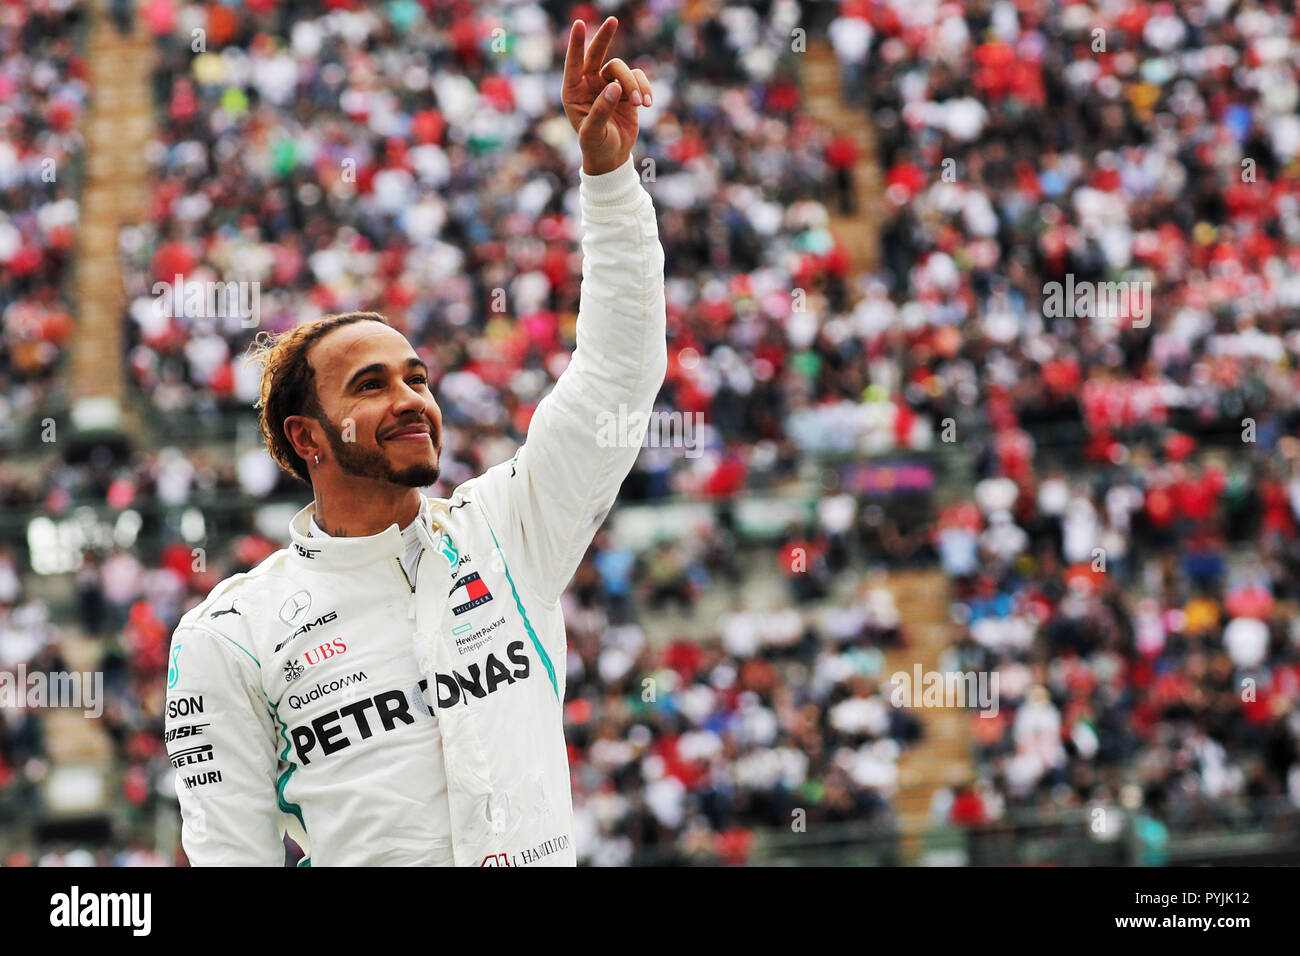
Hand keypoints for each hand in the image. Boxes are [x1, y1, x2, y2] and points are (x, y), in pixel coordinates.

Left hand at [562, 17, 653, 175]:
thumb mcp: (594, 133)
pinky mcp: (626, 90)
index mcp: (574, 91)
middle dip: (604, 38)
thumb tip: (614, 87)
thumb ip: (601, 110)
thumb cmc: (596, 146)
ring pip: (621, 69)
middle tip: (612, 21)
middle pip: (596, 54)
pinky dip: (644, 88)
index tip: (579, 24)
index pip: (573, 63)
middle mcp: (589, 84)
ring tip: (640, 103)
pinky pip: (638, 78)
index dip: (576, 44)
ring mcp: (608, 85)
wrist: (612, 157)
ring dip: (633, 84)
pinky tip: (648, 104)